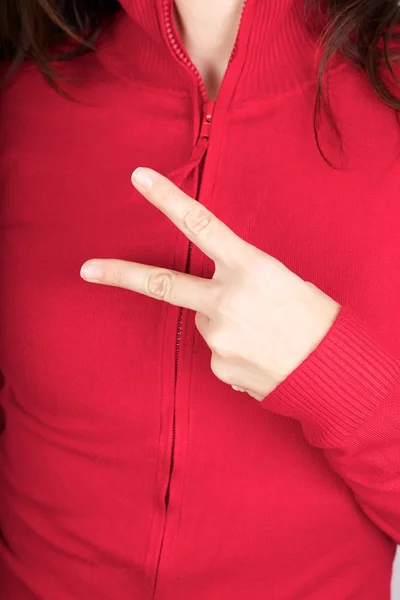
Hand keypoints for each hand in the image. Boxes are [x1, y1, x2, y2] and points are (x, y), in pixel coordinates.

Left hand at [81, 168, 339, 399]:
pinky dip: (234, 349)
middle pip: (163, 284)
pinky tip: (261, 354)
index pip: (201, 224)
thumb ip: (243, 281)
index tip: (138, 178)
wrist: (335, 373)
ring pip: (205, 321)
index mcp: (251, 268)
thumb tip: (218, 298)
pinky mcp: (219, 367)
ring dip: (224, 323)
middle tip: (86, 269)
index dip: (167, 199)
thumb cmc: (317, 319)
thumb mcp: (286, 282)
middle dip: (120, 275)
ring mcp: (218, 338)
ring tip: (262, 334)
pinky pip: (217, 351)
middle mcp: (227, 301)